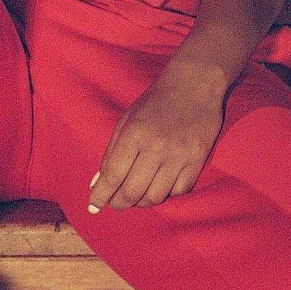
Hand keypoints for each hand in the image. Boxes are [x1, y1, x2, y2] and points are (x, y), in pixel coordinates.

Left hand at [89, 59, 225, 211]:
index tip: (93, 206)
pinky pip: (178, 192)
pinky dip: (166, 195)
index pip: (112, 176)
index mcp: (134, 133)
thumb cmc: (156, 101)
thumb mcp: (127, 119)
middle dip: (118, 204)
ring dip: (141, 202)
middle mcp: (156, 147)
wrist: (195, 83)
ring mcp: (179, 155)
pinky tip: (158, 188)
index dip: (100, 196)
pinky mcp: (197, 159)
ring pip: (155, 196)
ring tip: (135, 197)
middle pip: (132, 192)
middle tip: (114, 204)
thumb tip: (98, 184)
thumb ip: (111, 151)